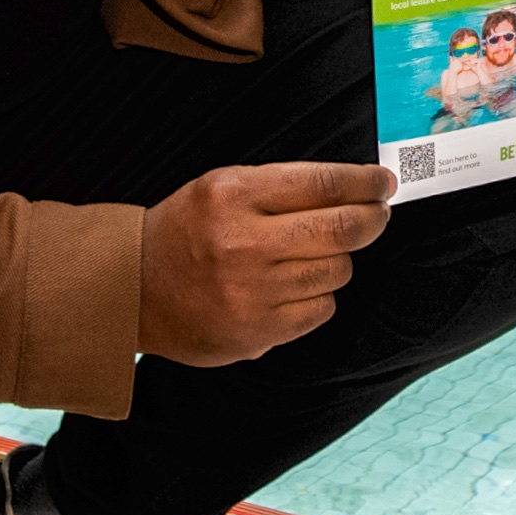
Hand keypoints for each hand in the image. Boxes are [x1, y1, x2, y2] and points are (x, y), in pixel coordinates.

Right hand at [139, 160, 394, 364]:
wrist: (133, 288)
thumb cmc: (184, 230)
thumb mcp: (220, 187)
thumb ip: (282, 186)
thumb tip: (354, 189)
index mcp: (232, 195)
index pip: (323, 183)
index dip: (364, 182)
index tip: (382, 183)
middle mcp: (243, 243)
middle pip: (341, 229)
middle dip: (372, 218)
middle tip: (376, 213)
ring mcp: (251, 292)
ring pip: (336, 271)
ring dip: (337, 260)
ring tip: (312, 254)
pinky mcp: (257, 332)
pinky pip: (320, 309)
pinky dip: (318, 296)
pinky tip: (293, 287)